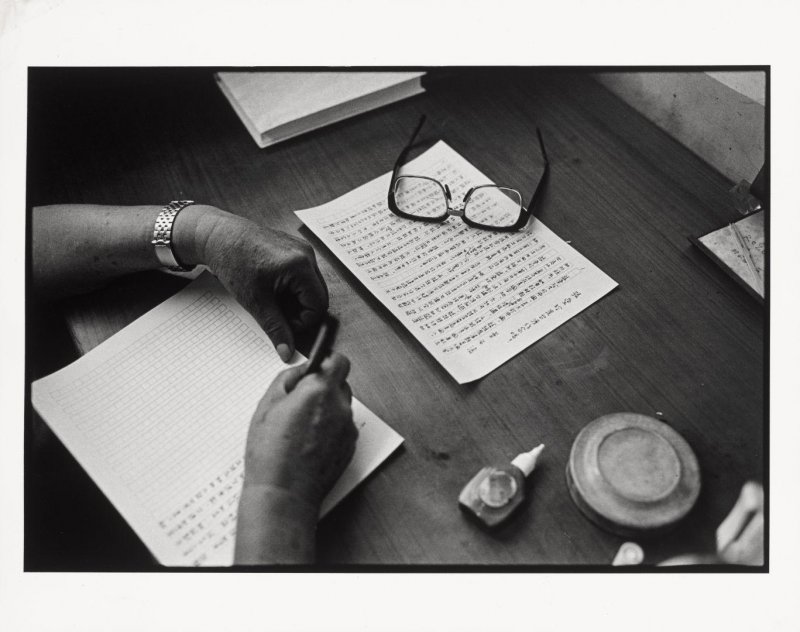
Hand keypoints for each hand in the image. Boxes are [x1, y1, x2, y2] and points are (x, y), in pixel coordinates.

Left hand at [179, 206, 328, 361]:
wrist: (218, 235)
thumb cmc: (233, 262)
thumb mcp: (255, 301)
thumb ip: (275, 328)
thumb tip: (287, 352)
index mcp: (301, 265)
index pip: (318, 305)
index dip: (303, 321)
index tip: (283, 324)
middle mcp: (307, 255)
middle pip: (318, 296)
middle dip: (300, 310)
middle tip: (276, 312)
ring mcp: (302, 249)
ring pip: (311, 287)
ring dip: (295, 299)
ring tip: (271, 298)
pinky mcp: (295, 248)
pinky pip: (303, 275)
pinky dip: (291, 287)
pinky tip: (271, 286)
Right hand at [243, 352, 356, 507]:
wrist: (284, 493)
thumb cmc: (270, 452)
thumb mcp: (267, 405)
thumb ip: (287, 379)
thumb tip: (301, 370)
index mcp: (319, 390)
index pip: (339, 361)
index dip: (326, 362)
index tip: (315, 368)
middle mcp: (340, 407)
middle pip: (340, 384)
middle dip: (324, 388)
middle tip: (300, 401)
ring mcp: (348, 429)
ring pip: (341, 407)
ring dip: (327, 409)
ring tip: (301, 427)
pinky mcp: (350, 447)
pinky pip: (343, 428)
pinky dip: (330, 430)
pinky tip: (308, 443)